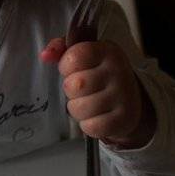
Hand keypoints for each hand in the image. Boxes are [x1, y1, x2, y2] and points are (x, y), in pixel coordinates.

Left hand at [40, 37, 155, 148]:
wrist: (129, 101)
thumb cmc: (98, 75)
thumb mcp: (84, 56)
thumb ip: (61, 49)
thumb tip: (45, 55)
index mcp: (107, 51)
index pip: (73, 57)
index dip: (66, 67)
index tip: (74, 70)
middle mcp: (118, 71)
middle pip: (74, 85)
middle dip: (71, 91)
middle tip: (82, 90)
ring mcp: (124, 96)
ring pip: (79, 108)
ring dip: (77, 109)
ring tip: (88, 103)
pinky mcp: (125, 119)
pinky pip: (91, 126)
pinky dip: (88, 125)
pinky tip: (97, 117)